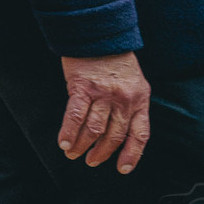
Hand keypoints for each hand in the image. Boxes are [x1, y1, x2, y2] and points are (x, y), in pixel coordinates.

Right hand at [58, 52, 150, 173]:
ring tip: (73, 153)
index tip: (122, 168)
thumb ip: (130, 104)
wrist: (98, 34)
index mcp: (140, 99)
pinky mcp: (82, 87)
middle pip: (114, 135)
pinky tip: (63, 142)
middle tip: (91, 161)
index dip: (132, 154)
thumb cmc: (114, 58)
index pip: (139, 134)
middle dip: (102, 152)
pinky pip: (75, 115)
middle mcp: (124, 100)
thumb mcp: (134, 81)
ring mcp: (103, 94)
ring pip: (94, 129)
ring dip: (82, 145)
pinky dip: (69, 131)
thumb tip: (119, 128)